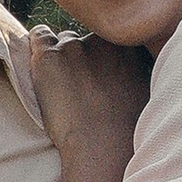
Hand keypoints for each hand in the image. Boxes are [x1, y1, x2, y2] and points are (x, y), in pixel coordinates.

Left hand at [29, 23, 150, 158]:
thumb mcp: (144, 93)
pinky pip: (39, 36)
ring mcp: (73, 46)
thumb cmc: (125, 129)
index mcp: (126, 47)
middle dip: (79, 58)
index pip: (107, 40)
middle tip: (76, 85)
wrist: (102, 145)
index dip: (99, 58)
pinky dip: (37, 46)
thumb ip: (135, 74)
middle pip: (84, 42)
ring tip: (58, 83)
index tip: (95, 76)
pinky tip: (39, 64)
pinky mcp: (49, 57)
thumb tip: (129, 75)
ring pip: (62, 41)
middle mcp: (100, 41)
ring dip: (60, 57)